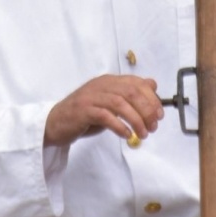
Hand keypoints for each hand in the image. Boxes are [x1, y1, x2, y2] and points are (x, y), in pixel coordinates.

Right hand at [44, 75, 162, 147]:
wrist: (55, 123)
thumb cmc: (85, 115)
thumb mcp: (110, 104)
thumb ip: (129, 96)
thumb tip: (153, 87)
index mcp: (109, 81)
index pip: (136, 83)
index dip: (152, 98)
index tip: (160, 115)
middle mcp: (101, 85)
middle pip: (131, 92)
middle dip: (147, 110)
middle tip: (153, 127)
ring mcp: (91, 96)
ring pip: (120, 103)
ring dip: (136, 120)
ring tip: (142, 134)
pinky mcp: (83, 110)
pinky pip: (105, 116)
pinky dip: (119, 126)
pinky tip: (126, 135)